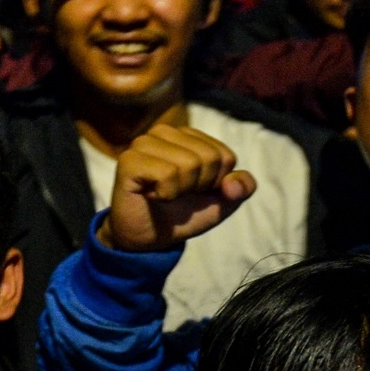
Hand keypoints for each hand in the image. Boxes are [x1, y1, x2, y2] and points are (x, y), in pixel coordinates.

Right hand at [98, 124, 256, 252]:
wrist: (147, 237)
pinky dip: (166, 194)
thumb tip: (232, 182)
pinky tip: (151, 195)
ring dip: (181, 191)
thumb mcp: (220, 203)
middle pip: (209, 158)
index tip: (193, 191)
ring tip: (163, 193)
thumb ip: (241, 188)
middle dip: (199, 186)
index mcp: (187, 135)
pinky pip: (167, 175)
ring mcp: (144, 143)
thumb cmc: (181, 214)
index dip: (215, 183)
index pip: (225, 156)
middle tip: (176, 193)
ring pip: (189, 164)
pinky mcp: (129, 160)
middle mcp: (164, 132)